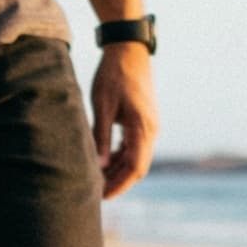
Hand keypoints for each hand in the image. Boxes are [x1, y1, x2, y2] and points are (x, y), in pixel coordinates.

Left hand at [90, 42, 156, 198]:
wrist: (128, 50)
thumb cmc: (113, 74)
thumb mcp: (102, 106)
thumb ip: (100, 137)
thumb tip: (98, 166)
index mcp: (143, 128)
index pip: (134, 168)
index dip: (118, 185)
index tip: (102, 196)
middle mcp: (151, 130)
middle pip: (137, 167)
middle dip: (118, 181)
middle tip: (95, 191)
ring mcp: (149, 126)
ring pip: (136, 158)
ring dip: (118, 170)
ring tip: (96, 178)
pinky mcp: (144, 122)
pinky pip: (134, 147)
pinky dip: (121, 156)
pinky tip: (104, 160)